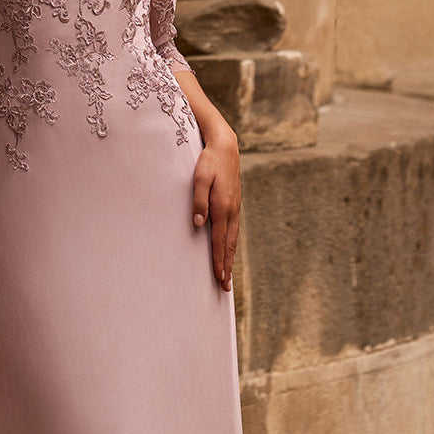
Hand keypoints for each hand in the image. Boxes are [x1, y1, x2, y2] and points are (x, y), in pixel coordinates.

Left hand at [191, 128, 240, 289]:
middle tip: (226, 287)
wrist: (225, 146)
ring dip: (231, 258)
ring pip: (233, 239)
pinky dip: (232, 245)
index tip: (219, 277)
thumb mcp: (199, 178)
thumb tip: (199, 223)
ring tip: (228, 275)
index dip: (220, 260)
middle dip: (227, 267)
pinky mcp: (234, 204)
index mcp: (222, 207)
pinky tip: (229, 251)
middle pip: (229, 245)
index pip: (220, 240)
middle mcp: (231, 210)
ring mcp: (235, 208)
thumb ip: (198, 201)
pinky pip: (233, 230)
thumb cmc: (209, 161)